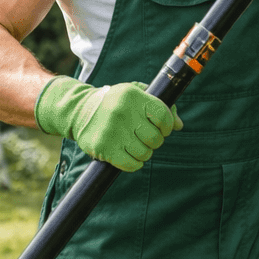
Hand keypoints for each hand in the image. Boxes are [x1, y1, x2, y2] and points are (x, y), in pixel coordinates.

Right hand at [35, 76, 181, 171]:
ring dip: (143, 152)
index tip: (162, 128)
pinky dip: (134, 163)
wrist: (79, 111)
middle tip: (145, 137)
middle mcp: (122, 112)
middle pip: (155, 138)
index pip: (163, 116)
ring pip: (145, 153)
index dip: (167, 126)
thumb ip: (160, 105)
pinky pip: (131, 165)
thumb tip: (179, 125)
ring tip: (135, 145)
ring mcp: (112, 131)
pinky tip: (128, 155)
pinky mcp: (104, 148)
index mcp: (133, 96)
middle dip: (154, 141)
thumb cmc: (114, 102)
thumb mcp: (135, 94)